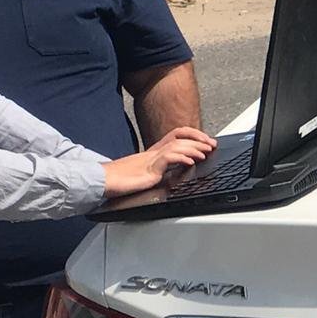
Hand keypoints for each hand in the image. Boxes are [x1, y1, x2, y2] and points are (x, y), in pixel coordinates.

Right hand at [102, 127, 216, 197]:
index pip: (175, 135)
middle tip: (212, 145)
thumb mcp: (144, 174)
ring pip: (176, 145)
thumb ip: (157, 171)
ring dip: (194, 148)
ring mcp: (150, 159)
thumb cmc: (119, 180)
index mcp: (152, 153)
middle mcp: (153, 152)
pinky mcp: (148, 169)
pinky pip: (167, 158)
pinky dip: (182, 158)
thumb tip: (172, 173)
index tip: (205, 141)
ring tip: (205, 152)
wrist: (104, 182)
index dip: (192, 135)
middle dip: (199, 140)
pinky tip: (190, 161)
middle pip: (179, 138)